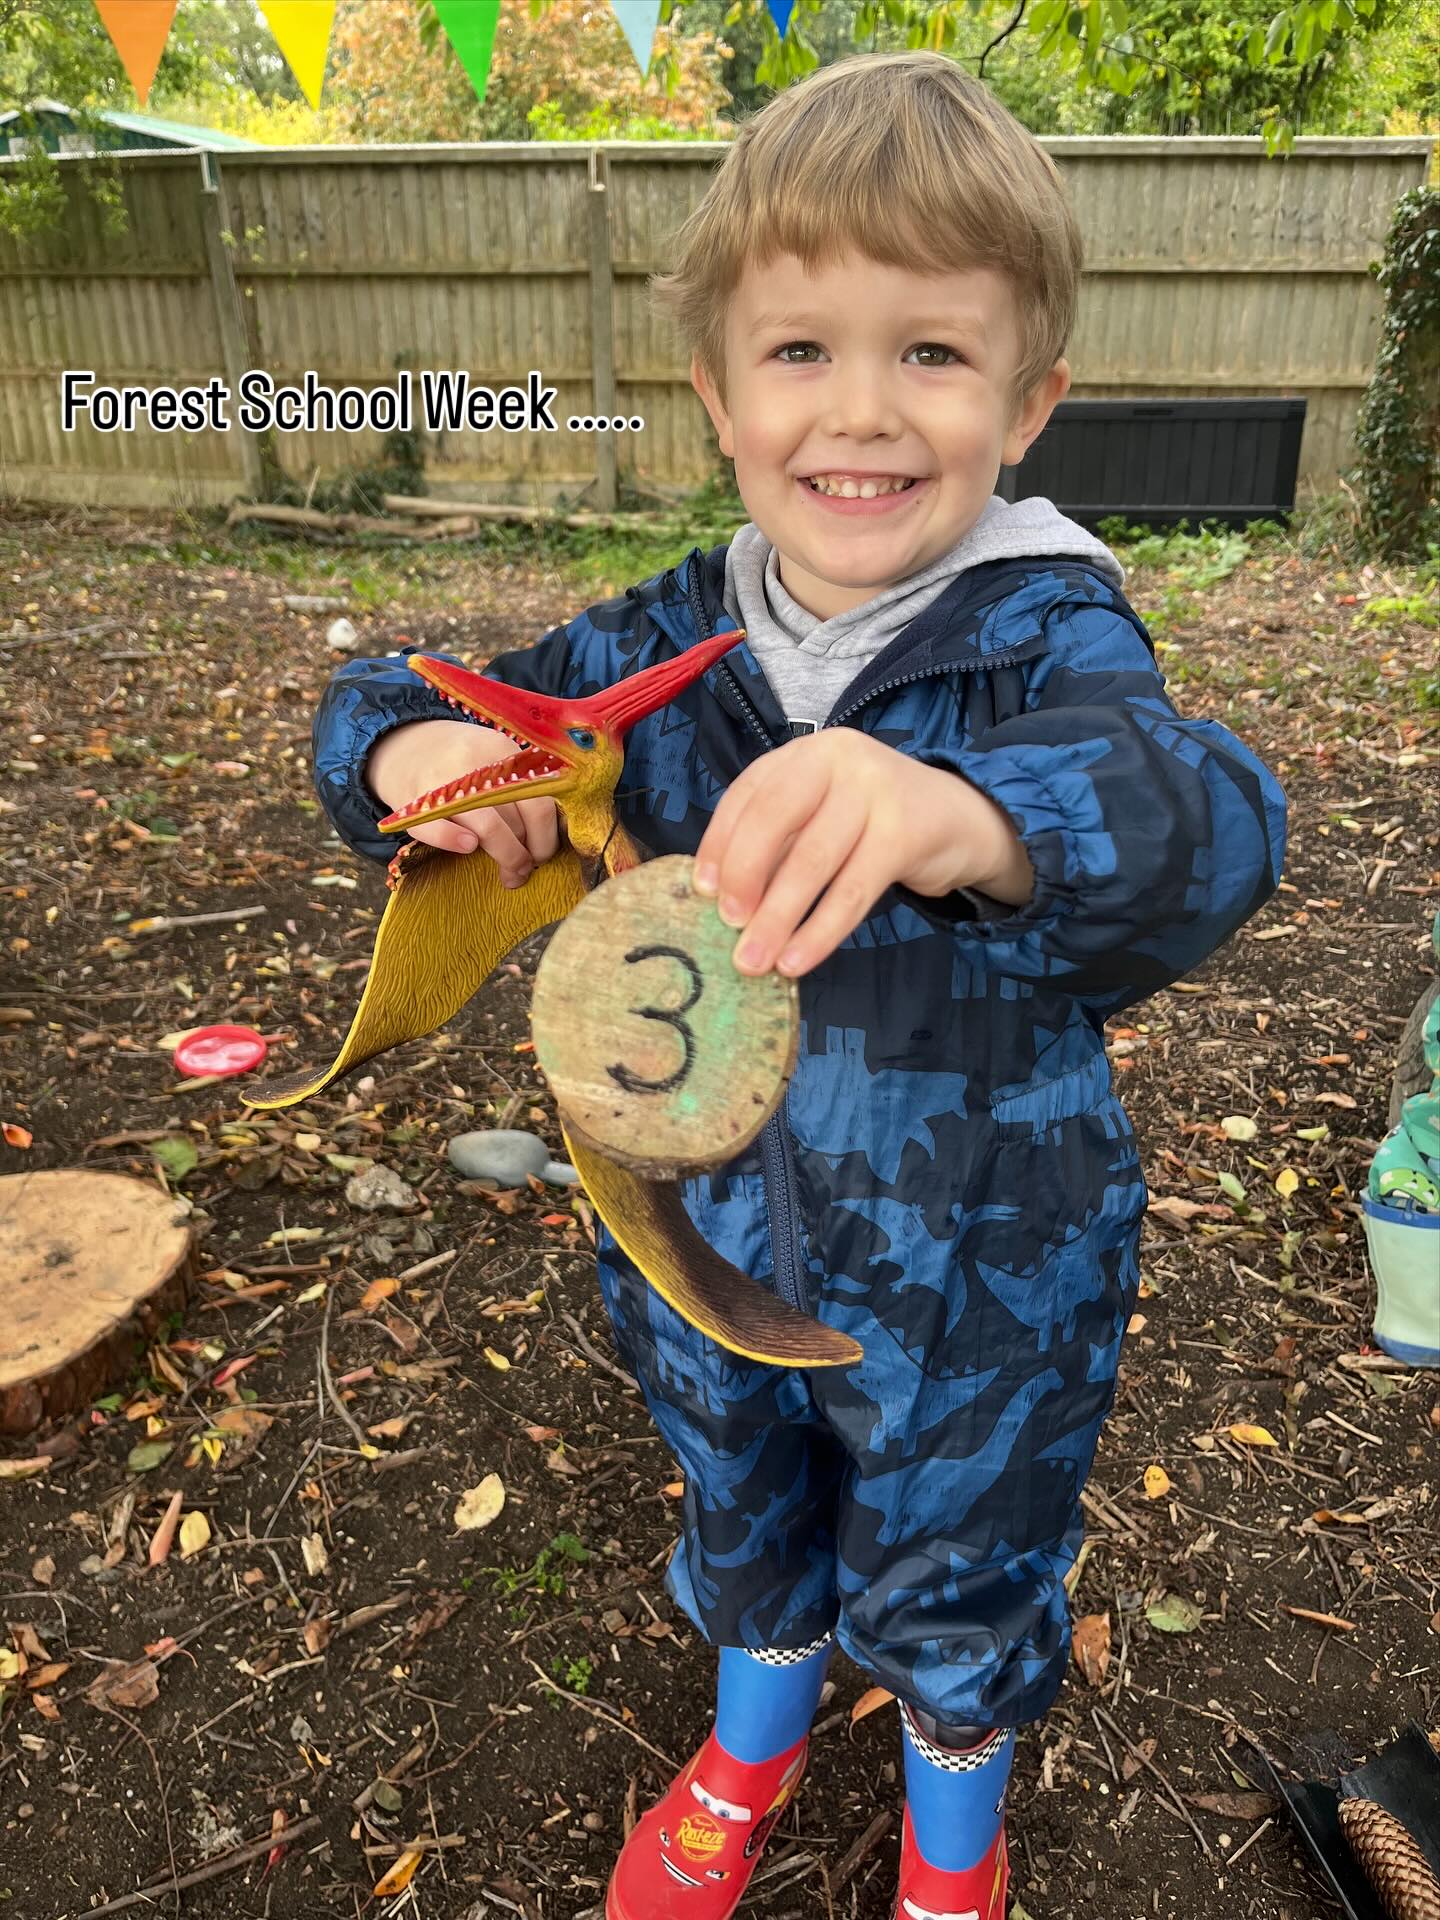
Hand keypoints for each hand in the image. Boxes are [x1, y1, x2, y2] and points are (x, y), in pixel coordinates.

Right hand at [366, 718, 560, 886]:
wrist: (406, 746)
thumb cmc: (464, 763)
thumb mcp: (497, 760)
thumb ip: (524, 789)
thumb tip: (551, 837)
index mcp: (503, 753)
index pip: (540, 803)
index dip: (546, 838)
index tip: (543, 854)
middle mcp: (476, 765)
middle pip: (516, 821)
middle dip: (527, 855)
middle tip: (526, 870)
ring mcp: (444, 783)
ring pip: (489, 830)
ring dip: (506, 858)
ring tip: (510, 875)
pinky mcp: (414, 803)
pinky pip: (441, 832)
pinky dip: (456, 843)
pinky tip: (469, 849)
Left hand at [692, 732, 1031, 976]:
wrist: (959, 818)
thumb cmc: (871, 822)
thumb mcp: (821, 815)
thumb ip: (778, 840)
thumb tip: (720, 897)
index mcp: (805, 753)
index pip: (747, 795)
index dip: (719, 844)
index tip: (702, 891)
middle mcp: (837, 759)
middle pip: (774, 820)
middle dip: (745, 878)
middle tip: (728, 927)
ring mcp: (874, 792)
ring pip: (812, 862)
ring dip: (778, 918)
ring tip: (754, 960)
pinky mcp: (904, 833)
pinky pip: (851, 892)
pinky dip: (820, 932)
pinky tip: (797, 960)